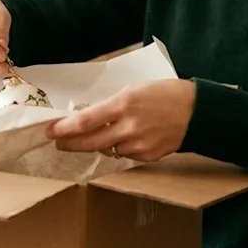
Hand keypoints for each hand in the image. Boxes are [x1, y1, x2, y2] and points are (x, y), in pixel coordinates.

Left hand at [46, 79, 195, 161]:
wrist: (195, 110)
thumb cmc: (163, 94)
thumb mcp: (133, 90)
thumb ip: (110, 106)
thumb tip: (88, 119)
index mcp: (124, 104)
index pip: (86, 121)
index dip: (65, 129)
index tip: (51, 131)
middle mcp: (129, 127)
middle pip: (91, 142)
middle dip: (71, 143)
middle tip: (60, 142)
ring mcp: (139, 144)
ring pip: (107, 150)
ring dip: (99, 144)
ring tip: (100, 135)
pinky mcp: (149, 156)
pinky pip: (125, 155)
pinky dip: (121, 148)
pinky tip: (127, 137)